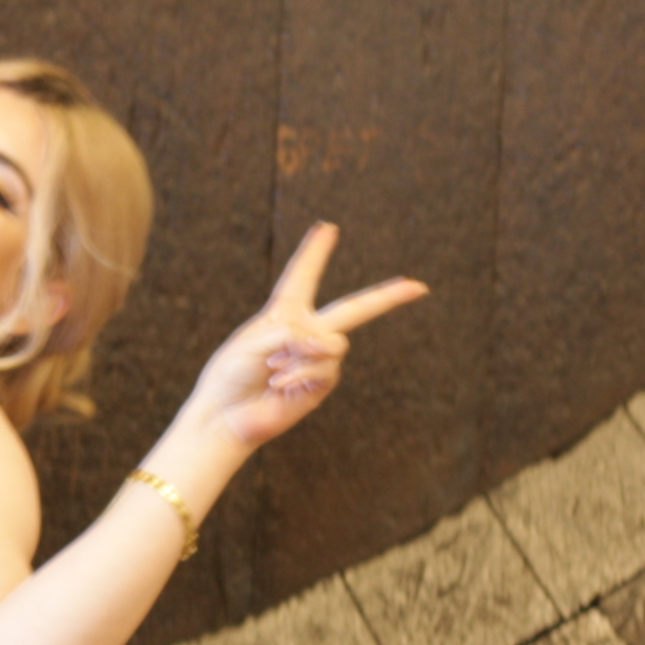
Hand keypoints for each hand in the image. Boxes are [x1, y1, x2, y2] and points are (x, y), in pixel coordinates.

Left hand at [184, 224, 423, 453]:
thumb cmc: (232, 373)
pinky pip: (326, 368)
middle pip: (354, 308)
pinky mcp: (321, 386)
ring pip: (335, 343)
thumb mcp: (257, 339)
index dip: (315, 252)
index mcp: (284, 313)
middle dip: (387, 297)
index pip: (303, 276)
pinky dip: (300, 373)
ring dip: (301, 354)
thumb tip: (332, 346)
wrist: (226, 415)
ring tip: (273, 368)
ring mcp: (317, 360)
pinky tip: (278, 384)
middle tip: (418, 286)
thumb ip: (297, 333)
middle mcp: (306, 333)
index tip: (327, 229)